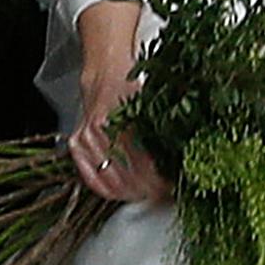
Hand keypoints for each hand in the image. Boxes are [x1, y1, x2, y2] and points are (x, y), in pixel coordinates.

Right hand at [68, 61, 169, 203]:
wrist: (107, 69)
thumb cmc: (133, 80)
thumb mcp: (154, 96)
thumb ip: (167, 121)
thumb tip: (188, 148)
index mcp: (121, 116)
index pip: (140, 161)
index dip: (157, 178)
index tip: (171, 185)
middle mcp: (99, 129)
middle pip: (123, 175)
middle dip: (146, 189)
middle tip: (163, 193)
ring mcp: (84, 138)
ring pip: (106, 180)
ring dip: (128, 192)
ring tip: (147, 195)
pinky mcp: (76, 145)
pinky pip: (90, 177)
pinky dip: (107, 189)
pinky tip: (123, 192)